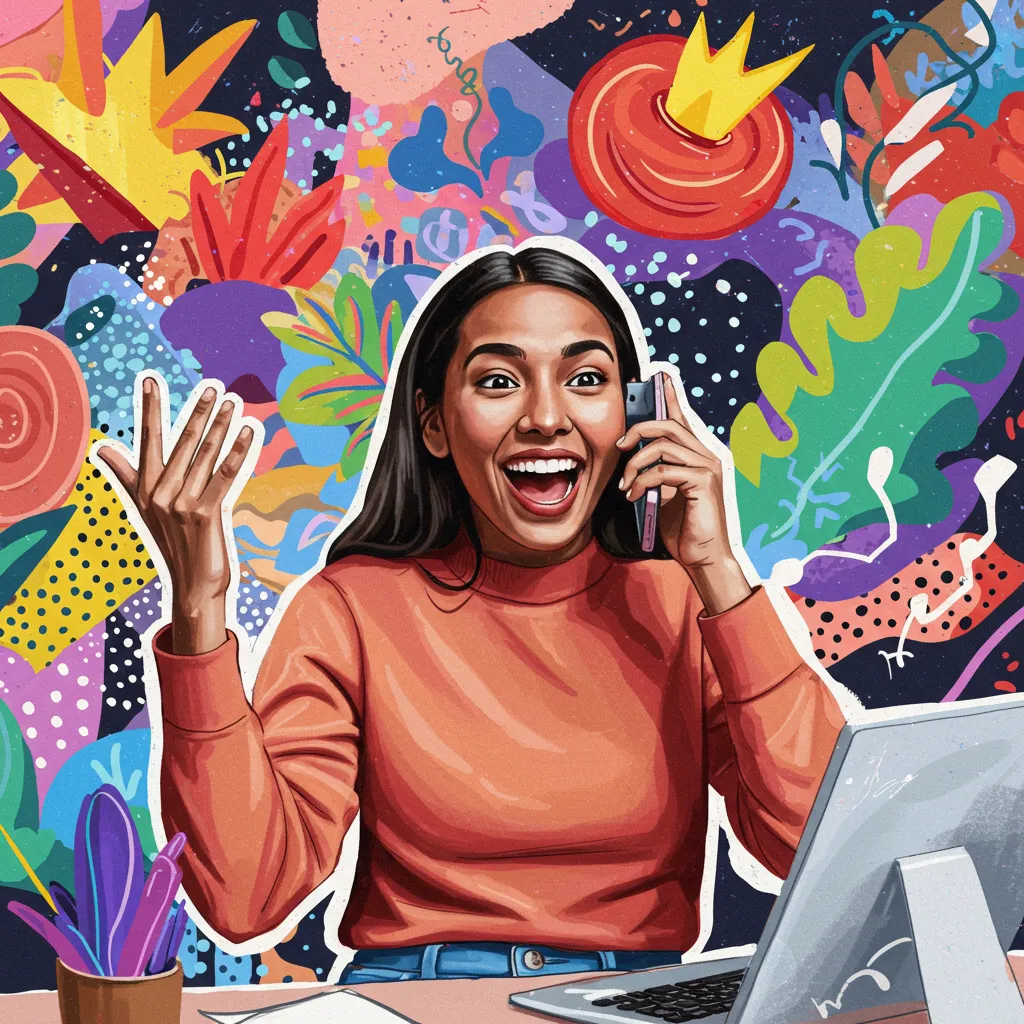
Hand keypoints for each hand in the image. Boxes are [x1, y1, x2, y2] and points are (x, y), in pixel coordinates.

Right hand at [95, 377, 254, 652]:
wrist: (193, 587)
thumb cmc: (176, 544)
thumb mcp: (147, 509)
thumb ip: (128, 476)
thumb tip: (102, 449)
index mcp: (146, 489)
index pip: (148, 440)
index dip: (150, 409)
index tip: (150, 379)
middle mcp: (160, 494)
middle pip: (182, 443)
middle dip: (198, 413)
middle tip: (211, 387)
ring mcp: (182, 504)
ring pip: (205, 455)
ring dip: (220, 426)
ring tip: (232, 402)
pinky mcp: (205, 514)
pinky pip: (224, 475)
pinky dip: (236, 451)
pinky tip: (247, 432)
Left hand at [616, 376, 750, 614]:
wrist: (703, 557)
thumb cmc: (684, 528)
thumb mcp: (664, 494)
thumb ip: (656, 472)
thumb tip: (634, 458)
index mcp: (697, 455)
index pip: (682, 417)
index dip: (670, 396)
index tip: (658, 377)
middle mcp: (706, 455)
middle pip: (668, 424)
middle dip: (638, 429)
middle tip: (619, 445)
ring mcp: (707, 467)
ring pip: (662, 445)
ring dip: (635, 463)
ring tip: (626, 485)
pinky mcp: (702, 482)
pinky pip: (664, 470)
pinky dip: (643, 481)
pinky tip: (634, 495)